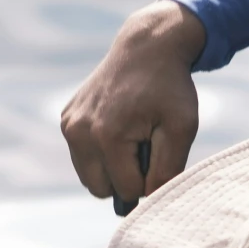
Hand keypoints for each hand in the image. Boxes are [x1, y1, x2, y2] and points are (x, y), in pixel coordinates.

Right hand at [60, 0, 205, 206]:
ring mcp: (69, 125)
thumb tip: (147, 201)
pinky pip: (83, 157)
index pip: (128, 191)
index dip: (149, 178)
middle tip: (144, 144)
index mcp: (107, 136)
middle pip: (101, 190)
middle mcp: (80, 132)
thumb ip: (167, 171)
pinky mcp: (66, 119)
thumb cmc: (170, 88)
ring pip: (89, 178)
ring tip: (130, 136)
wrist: (147, 46)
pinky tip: (117, 125)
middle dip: (126, 177)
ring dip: (112, 168)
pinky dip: (101, 152)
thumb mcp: (182, 129)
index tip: (158, 150)